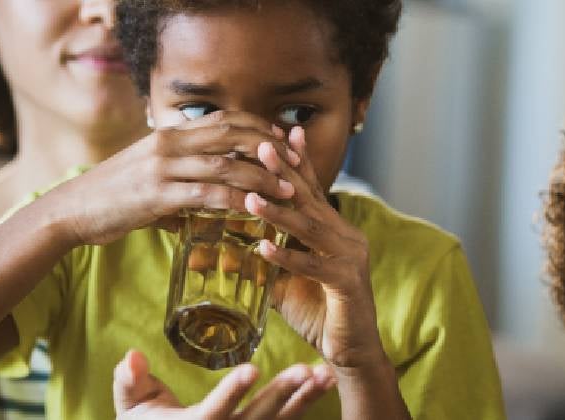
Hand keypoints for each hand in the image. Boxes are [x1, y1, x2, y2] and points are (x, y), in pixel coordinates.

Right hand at [48, 111, 298, 245]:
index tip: (283, 139)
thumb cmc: (111, 197)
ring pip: (226, 166)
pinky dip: (236, 201)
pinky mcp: (157, 195)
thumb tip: (204, 203)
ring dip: (262, 178)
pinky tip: (255, 211)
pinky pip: (207, 196)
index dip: (258, 127)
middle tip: (297, 162)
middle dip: (269, 147)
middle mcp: (169, 144)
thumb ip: (179, 180)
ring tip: (289, 190)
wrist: (71, 211)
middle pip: (233, 135)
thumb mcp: (149, 176)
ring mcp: (162, 167)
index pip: (225, 120)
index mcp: (169, 134)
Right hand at [112, 349, 334, 419]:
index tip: (251, 369)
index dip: (232, 392)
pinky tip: (324, 384)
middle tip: (304, 370)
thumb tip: (131, 357)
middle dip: (281, 395)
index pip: (214, 412)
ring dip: (304, 400)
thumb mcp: (132, 407)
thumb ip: (130, 382)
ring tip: (324, 375)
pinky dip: (306, 406)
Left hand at [245, 127, 384, 368]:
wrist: (351, 351)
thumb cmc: (319, 312)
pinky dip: (287, 258)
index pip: (310, 189)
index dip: (294, 162)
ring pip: (310, 228)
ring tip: (250, 198)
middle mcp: (344, 235)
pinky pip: (313, 266)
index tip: (277, 133)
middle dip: (284, 172)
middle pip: (310, 198)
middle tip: (261, 146)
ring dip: (278, 213)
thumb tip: (213, 258)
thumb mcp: (283, 282)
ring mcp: (349, 256)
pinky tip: (263, 250)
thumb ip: (258, 264)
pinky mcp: (347, 282)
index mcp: (332, 229)